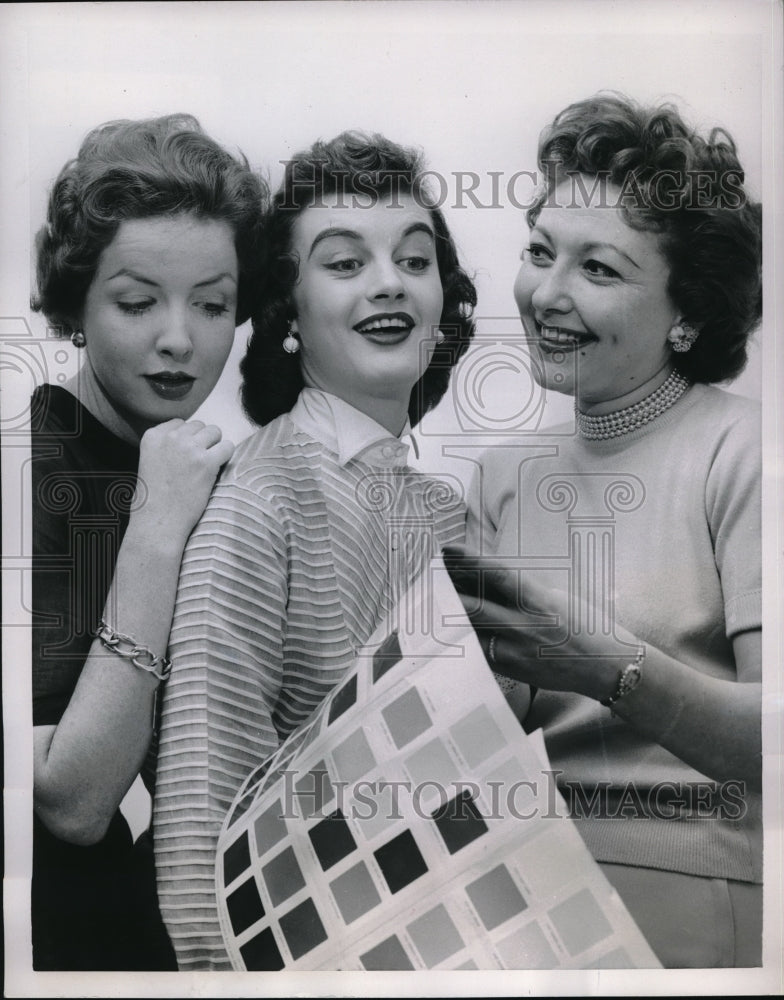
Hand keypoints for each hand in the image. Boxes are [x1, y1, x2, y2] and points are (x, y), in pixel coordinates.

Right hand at [131, 419, 233, 545]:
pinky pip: (227, 447)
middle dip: (202, 441)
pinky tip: (218, 469)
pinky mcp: (206, 462)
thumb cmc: (153, 498)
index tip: (184, 456)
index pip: (179, 423)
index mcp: (152, 436)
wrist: (159, 521)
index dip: (186, 439)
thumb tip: (190, 436)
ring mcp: (189, 448)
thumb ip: (165, 445)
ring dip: (215, 446)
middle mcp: (171, 437)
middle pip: (199, 425)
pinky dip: (226, 456)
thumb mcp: (149, 461)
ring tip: (208, 465)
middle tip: (198, 463)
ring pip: (215, 432)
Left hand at [443, 546, 638, 701]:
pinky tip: (453, 626)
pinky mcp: (511, 669)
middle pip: (473, 606)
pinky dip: (465, 636)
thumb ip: (520, 590)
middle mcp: (524, 625)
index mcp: (537, 600)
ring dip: (452, 614)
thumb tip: (483, 579)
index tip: (448, 549)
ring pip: (471, 630)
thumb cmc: (582, 624)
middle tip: (432, 575)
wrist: (604, 666)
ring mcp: (516, 650)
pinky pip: (479, 650)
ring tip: (436, 599)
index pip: (496, 575)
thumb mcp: (554, 597)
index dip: (468, 560)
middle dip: (448, 589)